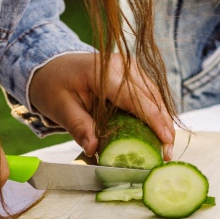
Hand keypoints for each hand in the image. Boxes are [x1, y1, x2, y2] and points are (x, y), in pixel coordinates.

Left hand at [28, 52, 174, 158]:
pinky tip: (158, 133)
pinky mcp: (133, 75)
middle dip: (163, 125)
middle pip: (152, 97)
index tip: (166, 140)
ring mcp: (130, 68)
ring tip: (166, 147)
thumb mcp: (61, 107)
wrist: (52, 66)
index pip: (135, 97)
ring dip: (163, 121)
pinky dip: (155, 114)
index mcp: (104, 71)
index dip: (154, 120)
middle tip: (167, 153)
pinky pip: (149, 95)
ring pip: (155, 96)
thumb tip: (94, 149)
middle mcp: (123, 65)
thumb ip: (79, 127)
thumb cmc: (54, 85)